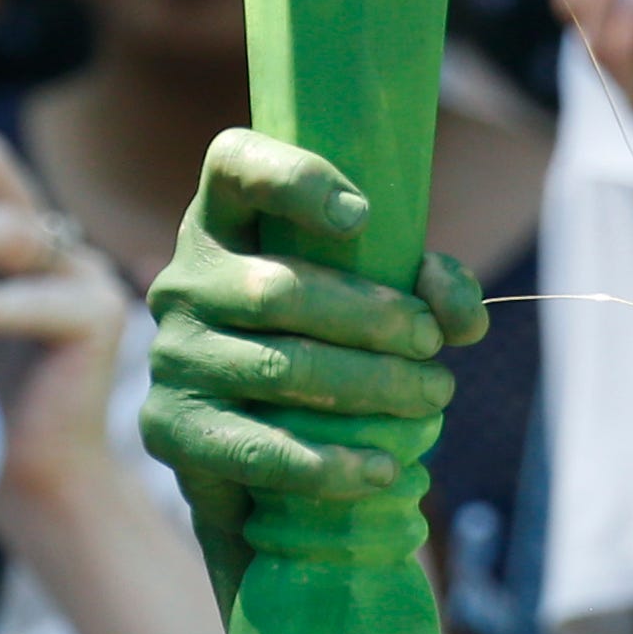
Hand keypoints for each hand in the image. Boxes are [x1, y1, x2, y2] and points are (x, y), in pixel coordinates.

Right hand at [140, 130, 481, 614]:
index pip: (236, 165)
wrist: (252, 442)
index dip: (293, 179)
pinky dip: (328, 463)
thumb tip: (459, 315)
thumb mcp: (378, 298)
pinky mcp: (173, 430)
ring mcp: (173, 356)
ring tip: (429, 400)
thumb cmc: (326, 343)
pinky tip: (382, 468)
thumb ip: (432, 292)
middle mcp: (184, 281)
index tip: (363, 216)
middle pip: (279, 288)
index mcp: (224, 222)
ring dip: (369, 385)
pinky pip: (256, 447)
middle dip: (373, 319)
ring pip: (278, 366)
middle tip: (433, 347)